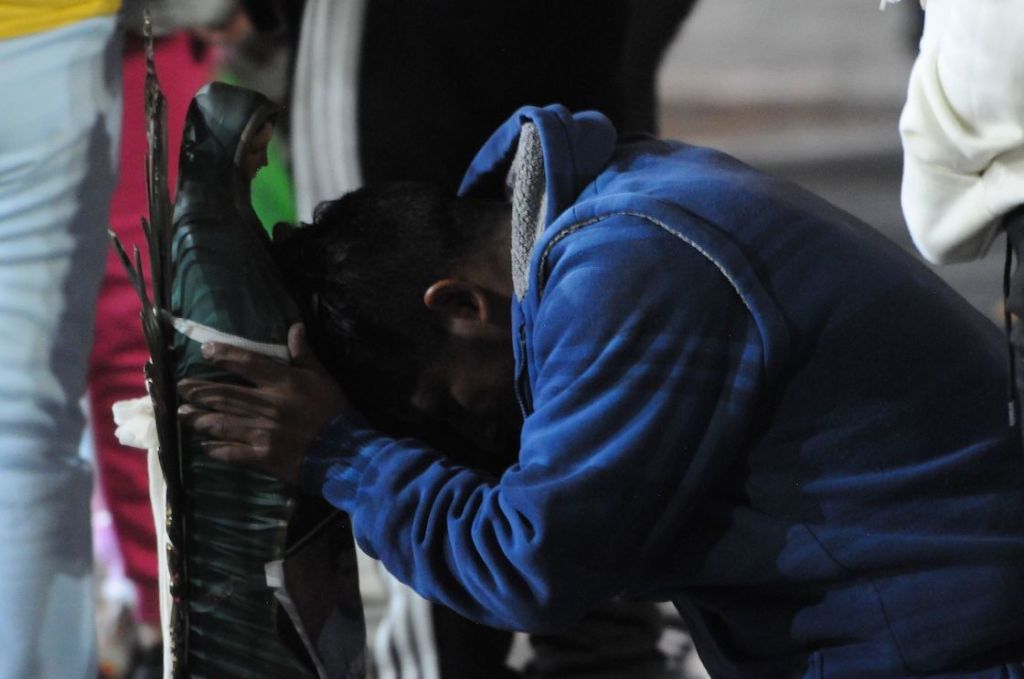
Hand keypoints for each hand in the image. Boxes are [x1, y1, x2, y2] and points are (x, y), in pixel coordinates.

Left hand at [177, 323, 347, 484]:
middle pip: (225, 395)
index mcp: (283, 383)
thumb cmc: (335, 413)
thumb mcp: (324, 378)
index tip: (205, 351)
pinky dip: (216, 449)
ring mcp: (261, 433)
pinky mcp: (262, 457)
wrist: (346, 453)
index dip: (224, 355)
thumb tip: (295, 327)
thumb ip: (305, 354)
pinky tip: (204, 446)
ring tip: (183, 415)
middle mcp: (267, 406)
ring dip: (199, 419)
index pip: (248, 363)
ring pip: (222, 423)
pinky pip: (232, 452)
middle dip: (200, 391)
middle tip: (180, 388)